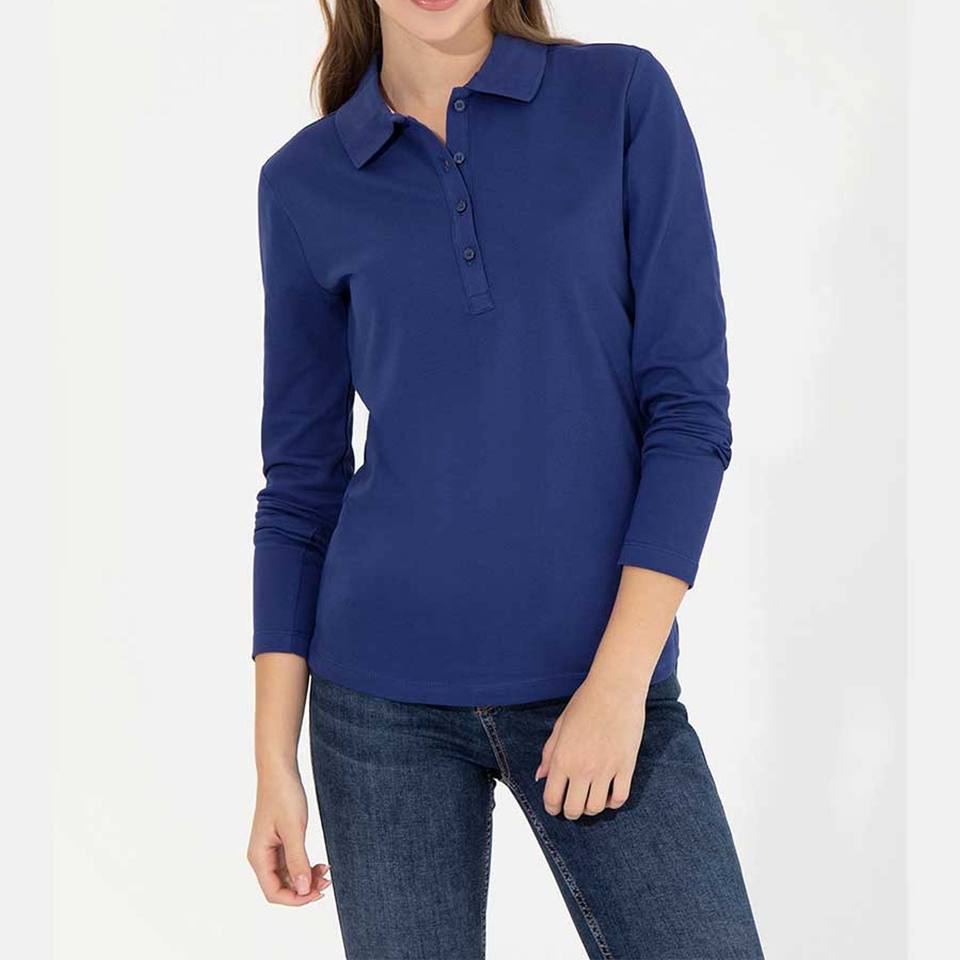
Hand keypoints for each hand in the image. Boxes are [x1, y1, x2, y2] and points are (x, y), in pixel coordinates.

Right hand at [247, 766, 329, 904]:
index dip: (295, 899)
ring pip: (288, 876)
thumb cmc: (283, 795)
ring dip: (306, 878)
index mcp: (258, 856)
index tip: (317, 893)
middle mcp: (261, 856)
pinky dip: (305, 866)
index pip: (273, 892)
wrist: (280, 770)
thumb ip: (297, 860)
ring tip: (326, 872)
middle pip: (281, 887)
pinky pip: (291, 862)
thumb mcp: (294, 829)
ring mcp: (270, 849)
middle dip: (304, 888)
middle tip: (327, 882)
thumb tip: (302, 890)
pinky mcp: (279, 841)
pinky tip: (320, 864)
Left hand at [535, 666, 647, 818]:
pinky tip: (610, 793)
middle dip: (570, 812)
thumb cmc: (586, 702)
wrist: (615, 688)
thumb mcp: (560, 726)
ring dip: (591, 808)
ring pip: (597, 808)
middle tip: (572, 806)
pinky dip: (613, 802)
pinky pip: (620, 798)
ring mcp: (606, 769)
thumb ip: (549, 753)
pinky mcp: (626, 767)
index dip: (552, 808)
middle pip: (574, 809)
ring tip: (590, 798)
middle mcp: (582, 768)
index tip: (555, 807)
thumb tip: (541, 775)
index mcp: (562, 758)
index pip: (552, 798)